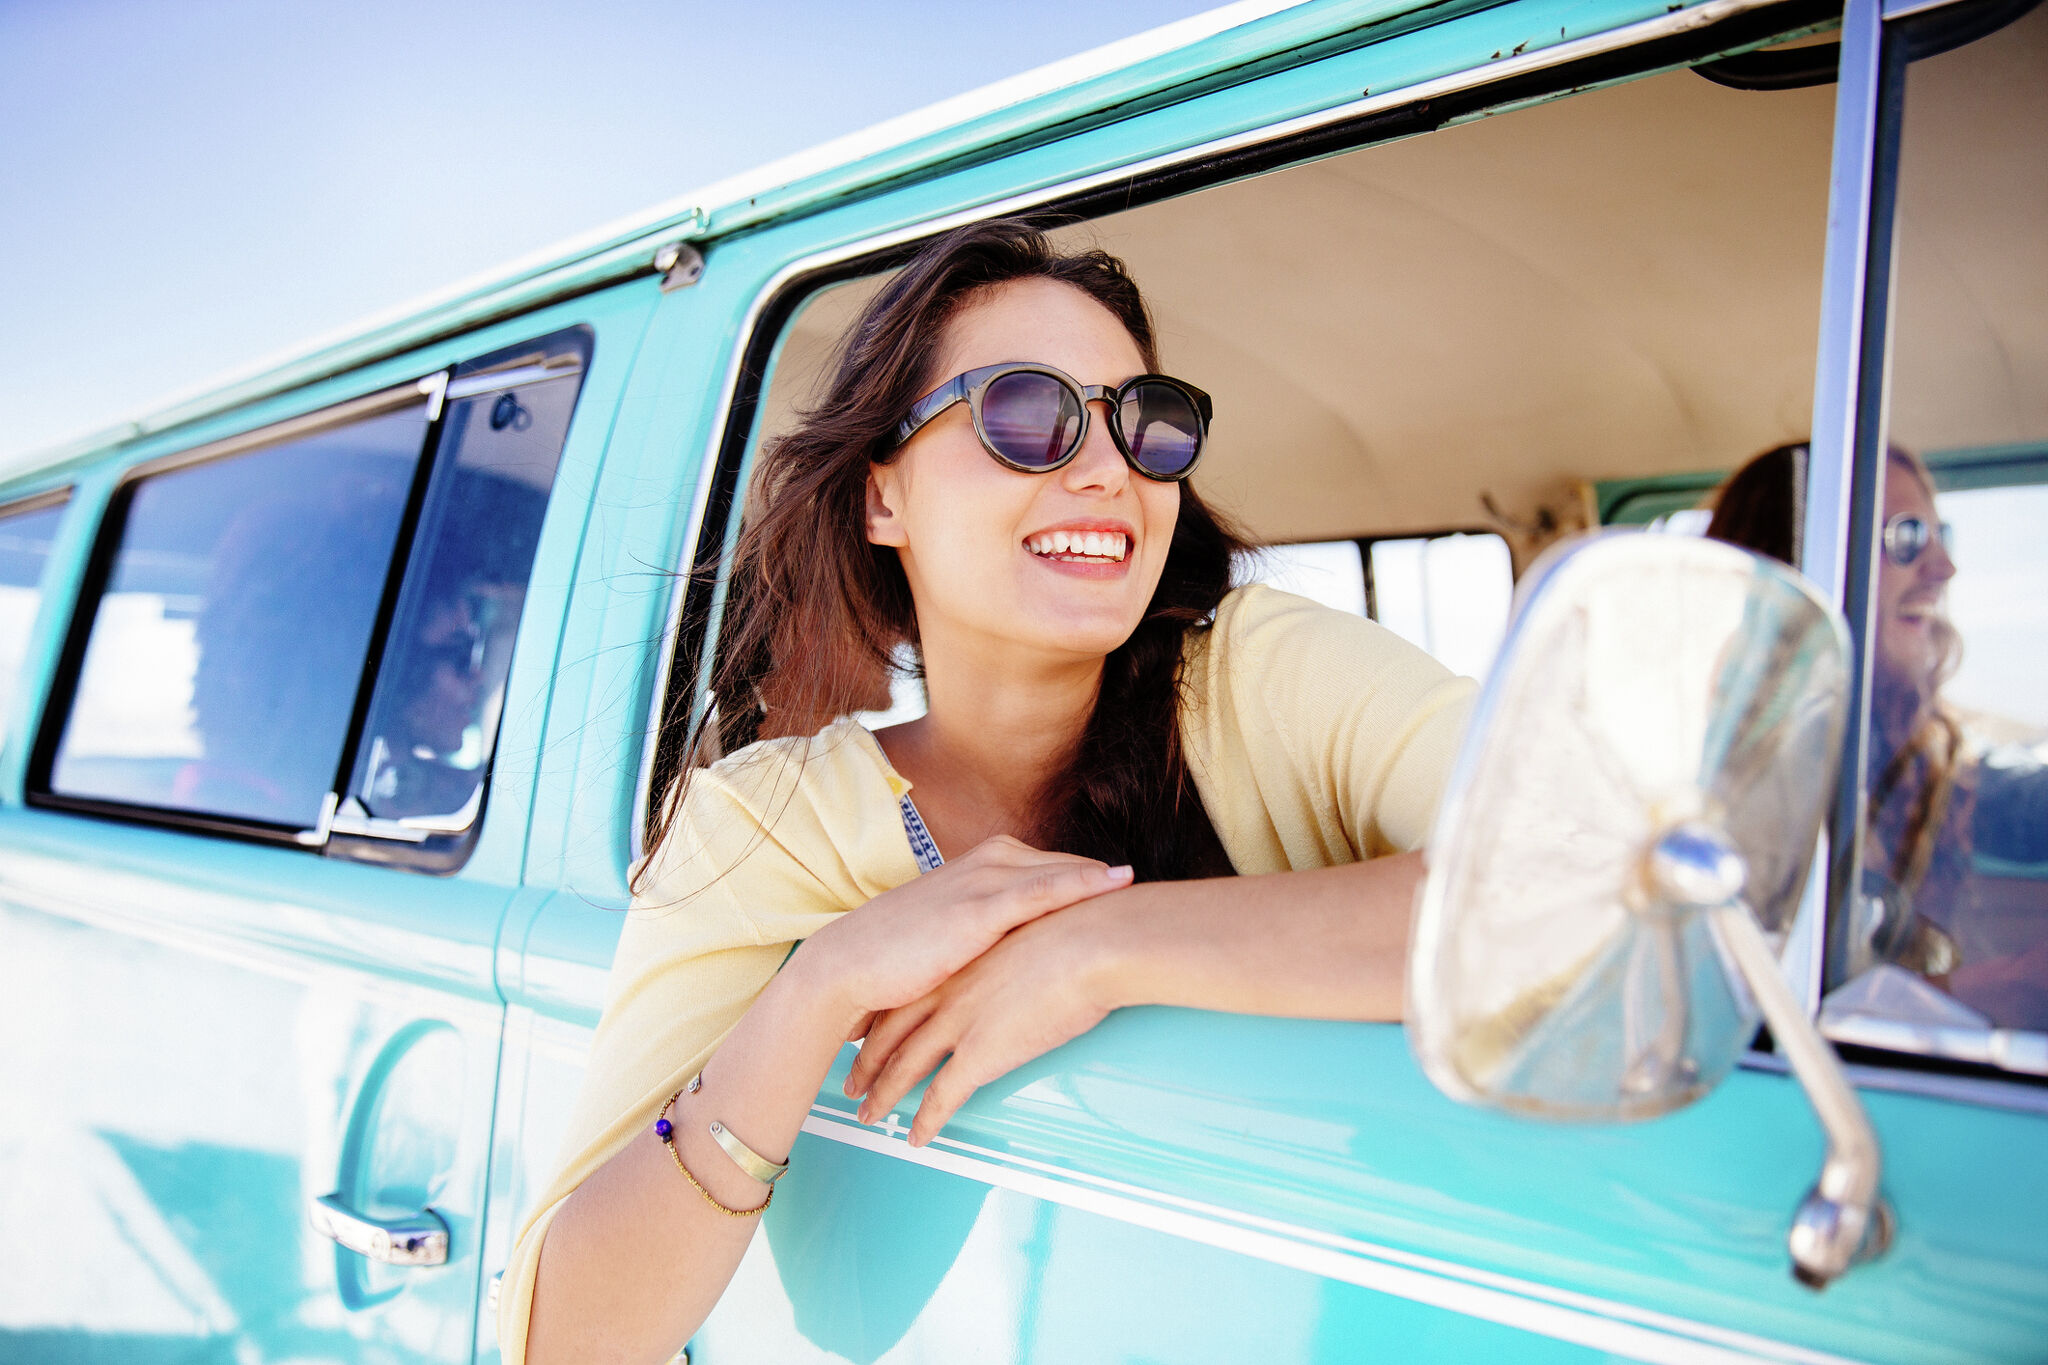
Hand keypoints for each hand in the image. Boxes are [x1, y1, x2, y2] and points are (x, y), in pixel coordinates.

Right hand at [796, 836, 1130, 1038]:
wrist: (851, 967)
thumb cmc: (898, 958)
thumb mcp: (954, 934)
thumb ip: (991, 930)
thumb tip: (1027, 948)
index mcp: (984, 865)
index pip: (1052, 867)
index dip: (1090, 881)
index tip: (1130, 892)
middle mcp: (989, 862)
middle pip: (1065, 865)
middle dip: (1105, 877)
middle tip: (1152, 892)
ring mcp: (986, 879)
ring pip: (1061, 872)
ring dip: (1104, 879)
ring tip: (1147, 889)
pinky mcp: (981, 907)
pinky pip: (1044, 890)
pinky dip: (1083, 884)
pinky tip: (1114, 885)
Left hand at [841, 894, 1126, 1145]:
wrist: (1090, 940)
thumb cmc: (1076, 927)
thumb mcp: (1029, 931)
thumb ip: (1016, 951)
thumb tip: (1027, 959)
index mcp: (957, 960)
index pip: (903, 993)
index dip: (879, 1017)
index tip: (861, 1032)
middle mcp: (947, 990)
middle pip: (892, 1032)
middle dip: (867, 1061)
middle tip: (851, 1083)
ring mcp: (960, 1022)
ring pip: (905, 1067)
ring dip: (883, 1095)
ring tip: (867, 1116)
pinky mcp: (981, 1053)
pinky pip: (943, 1096)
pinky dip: (925, 1120)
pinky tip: (916, 1137)